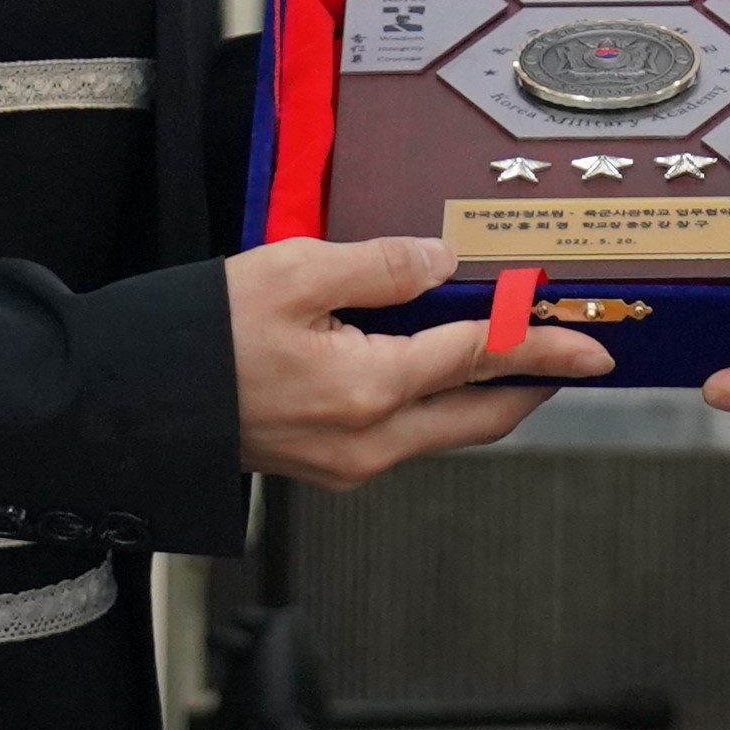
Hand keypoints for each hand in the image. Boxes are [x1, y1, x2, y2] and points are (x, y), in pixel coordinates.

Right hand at [228, 234, 607, 490]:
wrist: (137, 403)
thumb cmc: (203, 334)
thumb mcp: (294, 270)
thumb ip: (380, 265)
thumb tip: (443, 262)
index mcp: (368, 389)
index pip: (481, 358)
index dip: (543, 344)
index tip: (593, 345)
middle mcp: (370, 442)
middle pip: (481, 415)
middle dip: (536, 386)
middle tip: (579, 358)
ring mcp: (350, 464)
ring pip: (448, 432)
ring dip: (491, 397)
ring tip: (523, 359)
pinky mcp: (331, 468)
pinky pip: (411, 438)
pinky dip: (444, 407)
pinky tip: (448, 374)